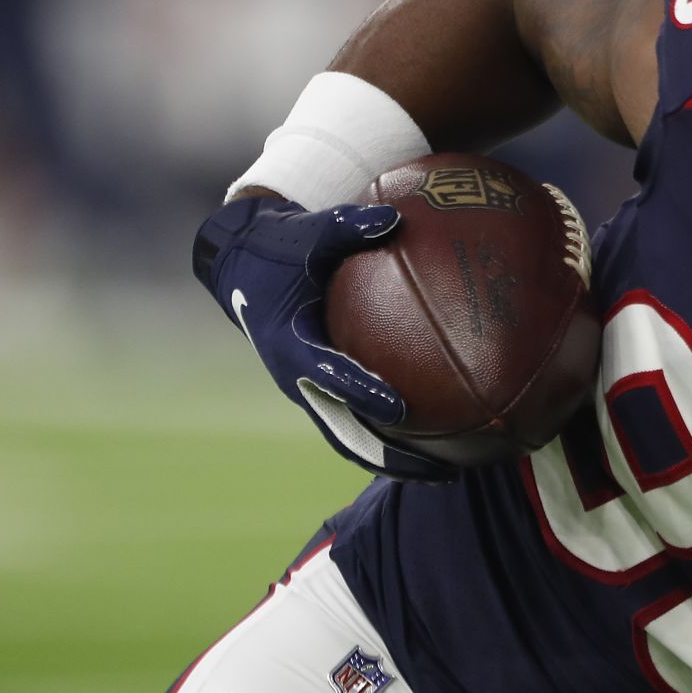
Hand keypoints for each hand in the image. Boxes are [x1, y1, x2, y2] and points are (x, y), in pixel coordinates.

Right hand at [191, 195, 455, 480]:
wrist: (243, 271)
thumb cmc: (281, 249)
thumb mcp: (306, 233)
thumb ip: (347, 226)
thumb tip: (393, 218)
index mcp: (290, 343)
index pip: (329, 375)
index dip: (363, 392)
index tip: (400, 408)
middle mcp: (299, 379)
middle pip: (347, 433)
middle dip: (391, 457)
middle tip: (439, 469)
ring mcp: (311, 394)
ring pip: (354, 442)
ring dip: (396, 463)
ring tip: (448, 475)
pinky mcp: (323, 396)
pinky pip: (359, 428)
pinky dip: (392, 442)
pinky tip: (439, 446)